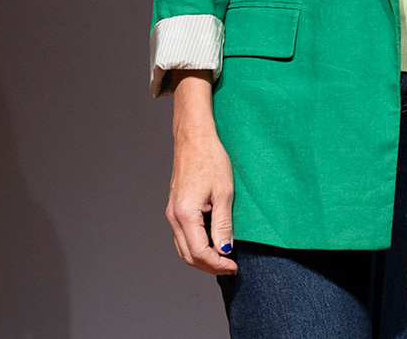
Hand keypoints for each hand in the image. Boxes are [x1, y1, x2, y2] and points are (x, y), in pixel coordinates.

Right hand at [165, 74, 237, 274]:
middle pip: (188, 255)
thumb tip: (225, 251)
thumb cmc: (211, 161)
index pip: (200, 253)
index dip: (218, 264)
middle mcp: (174, 217)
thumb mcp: (224, 193)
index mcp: (185, 215)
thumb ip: (223, 225)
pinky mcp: (175, 209)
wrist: (194, 139)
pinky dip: (195, 247)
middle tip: (231, 267)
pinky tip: (212, 244)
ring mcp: (172, 213)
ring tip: (224, 259)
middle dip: (209, 266)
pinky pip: (182, 237)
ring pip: (183, 248)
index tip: (235, 267)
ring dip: (202, 258)